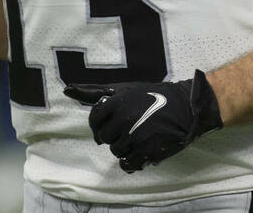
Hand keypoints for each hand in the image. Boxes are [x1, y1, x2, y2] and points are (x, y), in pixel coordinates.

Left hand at [63, 70, 222, 172]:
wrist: (186, 106)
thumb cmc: (153, 95)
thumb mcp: (124, 89)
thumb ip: (94, 92)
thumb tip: (66, 90)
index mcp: (116, 102)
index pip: (94, 120)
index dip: (100, 124)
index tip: (109, 124)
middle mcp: (123, 118)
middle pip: (105, 137)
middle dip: (113, 136)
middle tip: (127, 131)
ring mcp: (135, 135)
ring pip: (116, 150)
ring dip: (124, 148)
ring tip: (136, 139)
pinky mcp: (147, 150)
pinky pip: (127, 163)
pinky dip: (130, 162)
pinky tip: (139, 153)